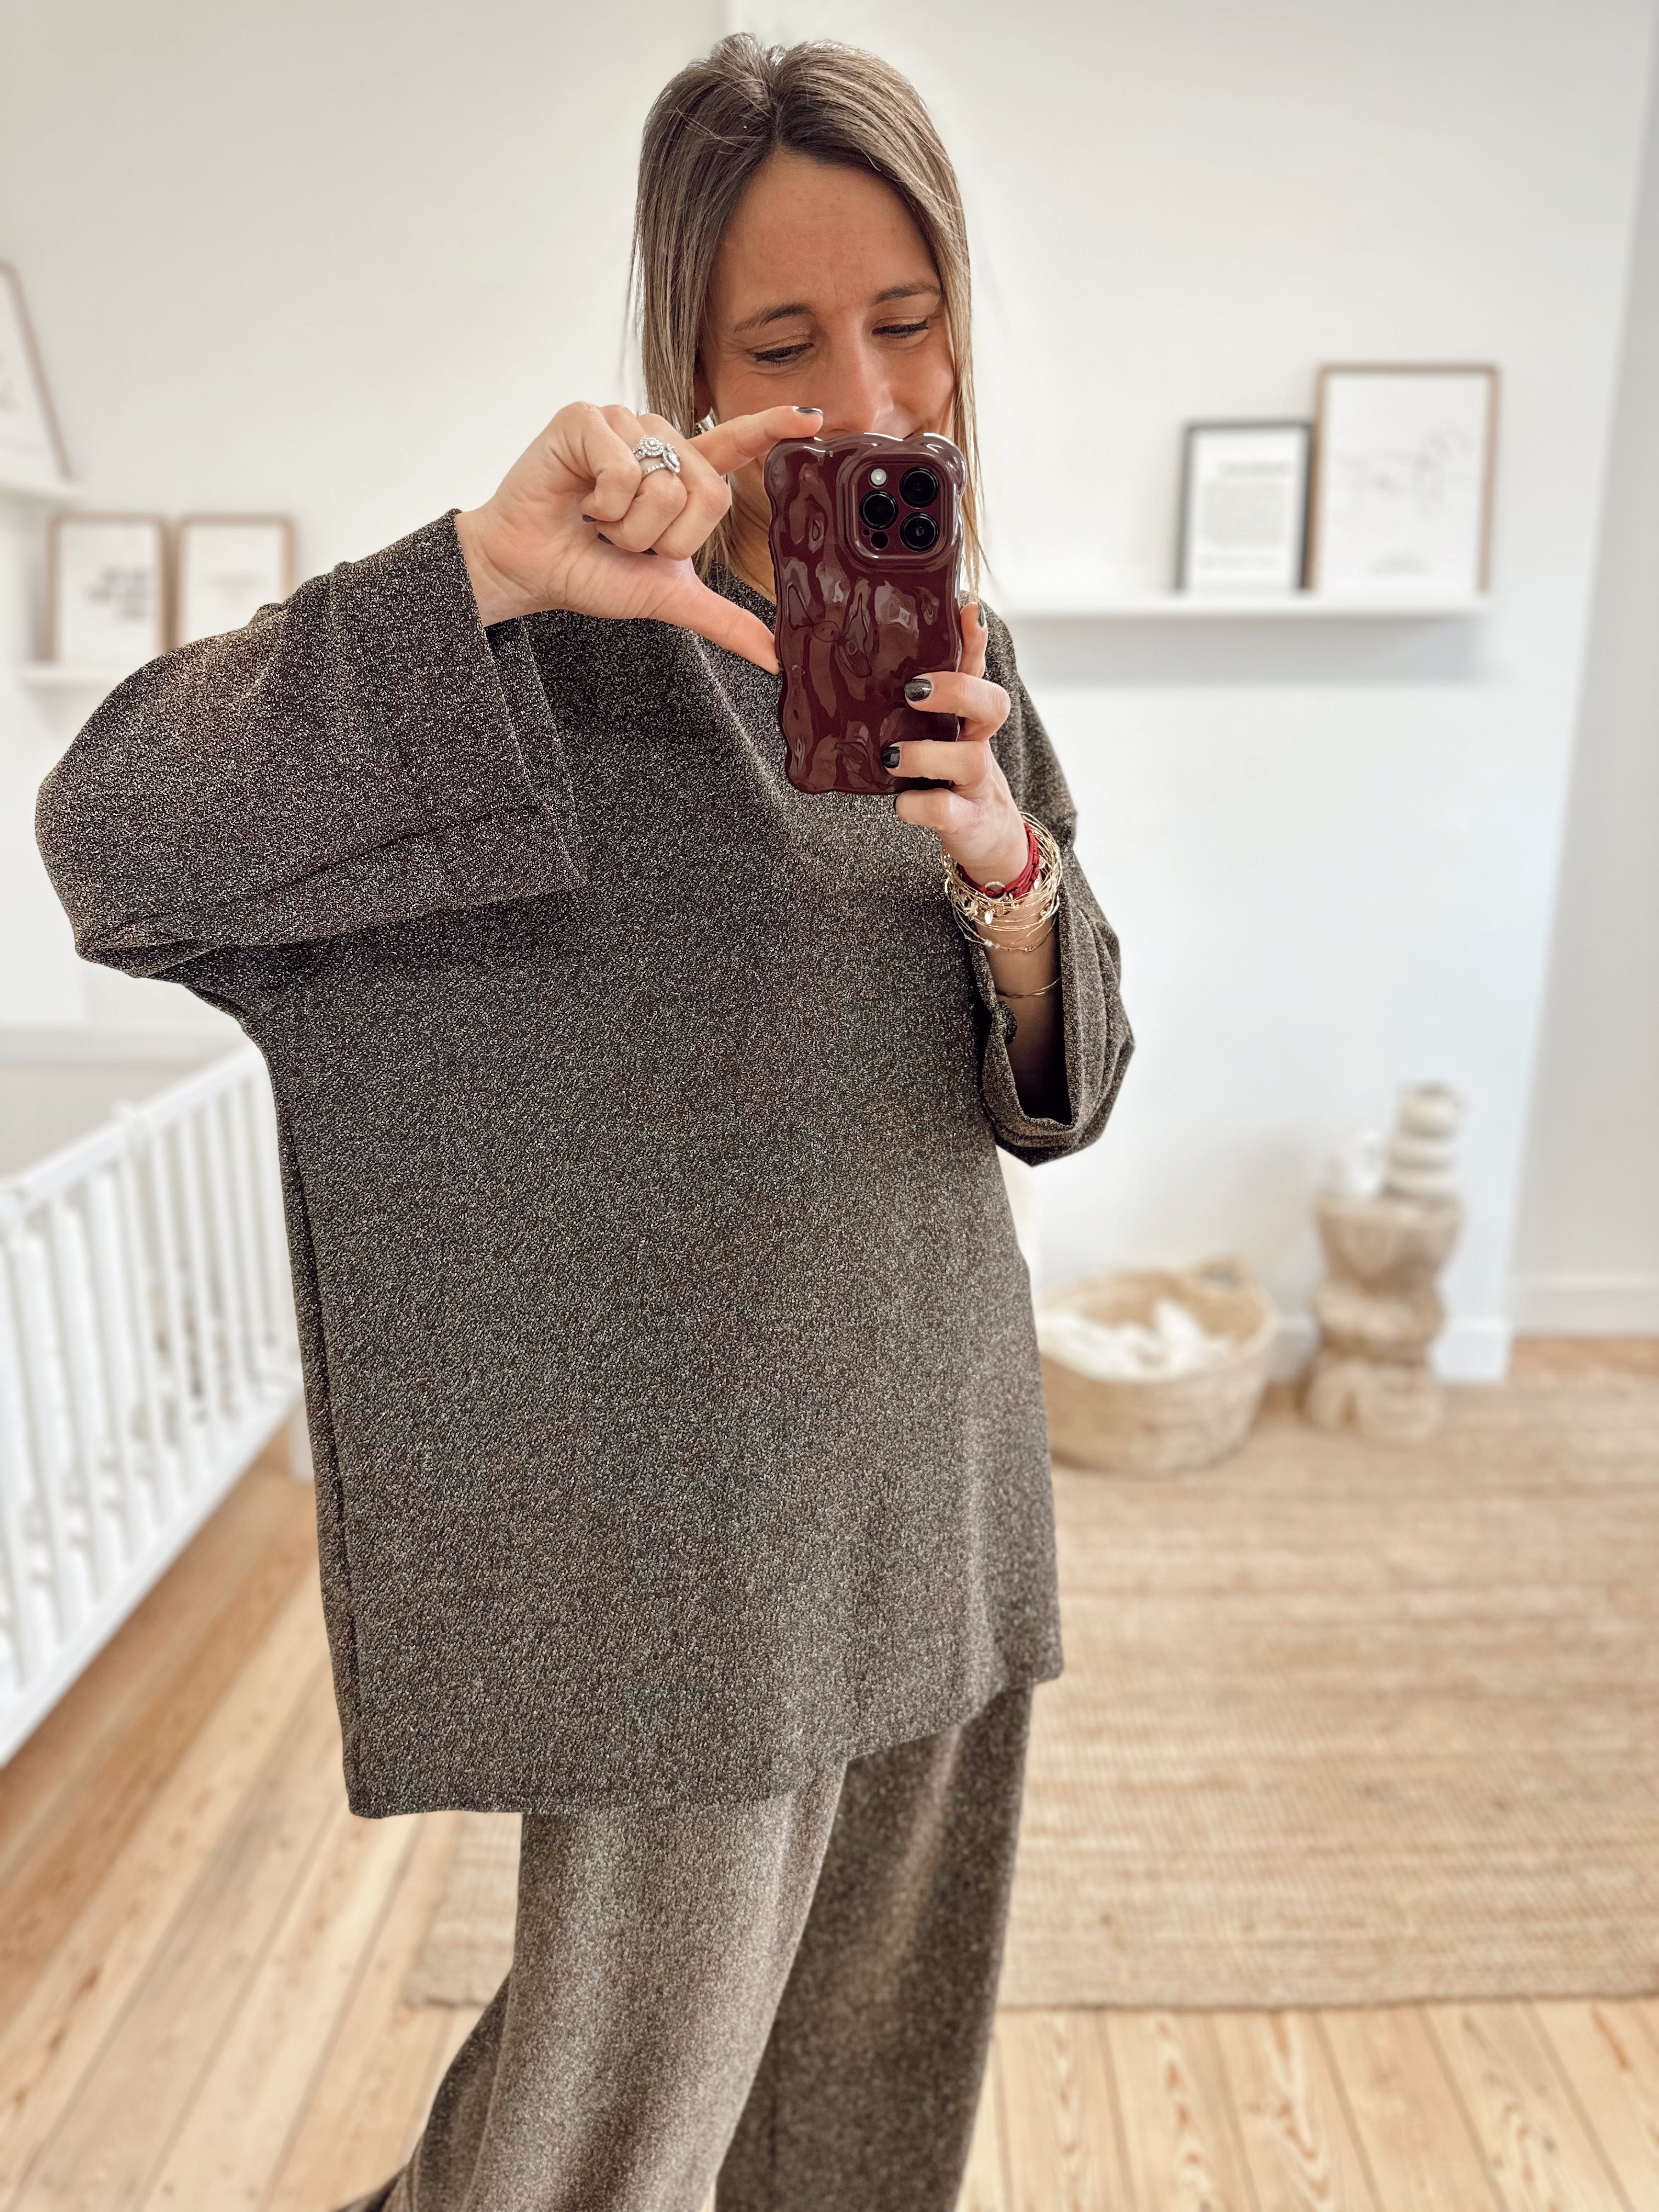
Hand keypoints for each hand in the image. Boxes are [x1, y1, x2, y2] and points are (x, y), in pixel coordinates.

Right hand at [453, 401, 822, 671]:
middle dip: (663, 537)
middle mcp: (658, 439)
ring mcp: (623, 422)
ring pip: (665, 483)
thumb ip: (723, 619)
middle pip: (706, 491)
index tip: (811, 420)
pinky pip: (624, 468)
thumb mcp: (666, 596)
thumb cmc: (589, 573)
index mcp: (681, 474)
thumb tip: (775, 658)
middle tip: (621, 538)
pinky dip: (603, 504)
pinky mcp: (585, 417)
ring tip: (595, 520)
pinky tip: (577, 502)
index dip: (772, 429)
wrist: (528, 570)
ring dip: (629, 524)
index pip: (736, 445)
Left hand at [883, 605, 1026, 886]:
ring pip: (970, 758)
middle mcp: (977, 741)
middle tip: (914, 689)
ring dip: (926, 754)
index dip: (973, 639)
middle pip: (992, 704)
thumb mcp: (931, 732)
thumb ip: (904, 704)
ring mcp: (976, 782)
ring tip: (891, 755)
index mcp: (966, 715)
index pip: (975, 667)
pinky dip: (916, 805)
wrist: (984, 837)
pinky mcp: (967, 819)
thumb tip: (851, 656)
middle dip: (957, 690)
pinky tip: (899, 803)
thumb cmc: (944, 775)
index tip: (966, 609)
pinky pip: (944, 809)